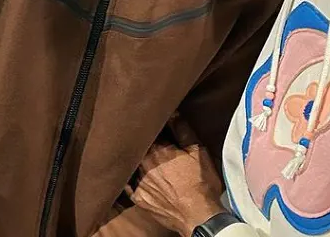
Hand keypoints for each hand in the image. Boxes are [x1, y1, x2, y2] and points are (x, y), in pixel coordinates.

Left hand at [127, 116, 226, 235]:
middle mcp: (144, 165)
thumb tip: (173, 113)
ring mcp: (139, 183)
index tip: (156, 125)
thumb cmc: (201, 183)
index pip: (150, 132)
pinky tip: (135, 175)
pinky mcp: (139, 198)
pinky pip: (128, 185)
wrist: (199, 216)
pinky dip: (131, 178)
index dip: (154, 128)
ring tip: (146, 158)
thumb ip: (183, 130)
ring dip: (138, 159)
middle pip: (139, 147)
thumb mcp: (198, 152)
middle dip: (144, 143)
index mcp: (158, 150)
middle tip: (151, 141)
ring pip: (133, 164)